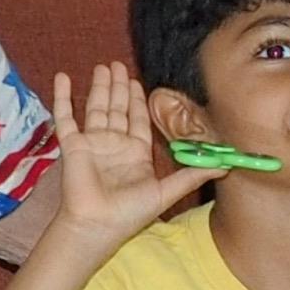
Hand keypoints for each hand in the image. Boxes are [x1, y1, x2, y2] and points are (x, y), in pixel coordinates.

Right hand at [48, 61, 206, 249]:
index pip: (137, 119)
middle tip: (118, 64)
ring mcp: (92, 143)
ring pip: (96, 107)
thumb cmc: (130, 213)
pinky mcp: (72, 144)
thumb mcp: (167, 191)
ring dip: (99, 87)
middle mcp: (114, 144)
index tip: (138, 81)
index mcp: (135, 153)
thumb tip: (227, 165)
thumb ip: (193, 175)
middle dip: (119, 86)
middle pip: (117, 108)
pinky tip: (63, 77)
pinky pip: (65, 116)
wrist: (98, 225)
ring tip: (102, 66)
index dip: (138, 99)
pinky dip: (62, 97)